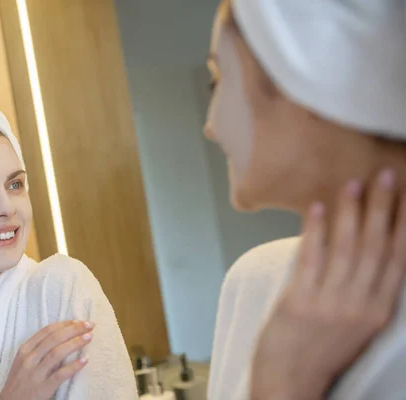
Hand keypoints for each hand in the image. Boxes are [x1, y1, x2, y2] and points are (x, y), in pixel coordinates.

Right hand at [0, 320, 94, 399]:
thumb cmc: (19, 381)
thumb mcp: (23, 361)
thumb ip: (38, 349)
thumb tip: (63, 336)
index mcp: (25, 349)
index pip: (47, 331)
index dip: (65, 324)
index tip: (79, 321)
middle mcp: (29, 359)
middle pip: (54, 338)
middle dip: (74, 329)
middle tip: (89, 325)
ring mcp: (35, 374)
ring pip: (57, 353)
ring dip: (75, 343)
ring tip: (89, 337)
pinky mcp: (42, 389)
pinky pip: (60, 375)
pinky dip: (74, 366)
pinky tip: (85, 360)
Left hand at [251, 169, 405, 399]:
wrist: (290, 382)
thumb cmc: (321, 352)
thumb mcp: (356, 326)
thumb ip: (364, 292)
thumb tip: (364, 248)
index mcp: (379, 311)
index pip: (398, 259)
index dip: (405, 225)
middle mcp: (361, 306)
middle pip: (376, 247)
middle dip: (382, 208)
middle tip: (384, 175)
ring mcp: (330, 304)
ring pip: (346, 248)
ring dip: (350, 212)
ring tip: (352, 183)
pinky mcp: (299, 302)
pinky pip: (311, 259)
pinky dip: (315, 231)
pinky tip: (317, 208)